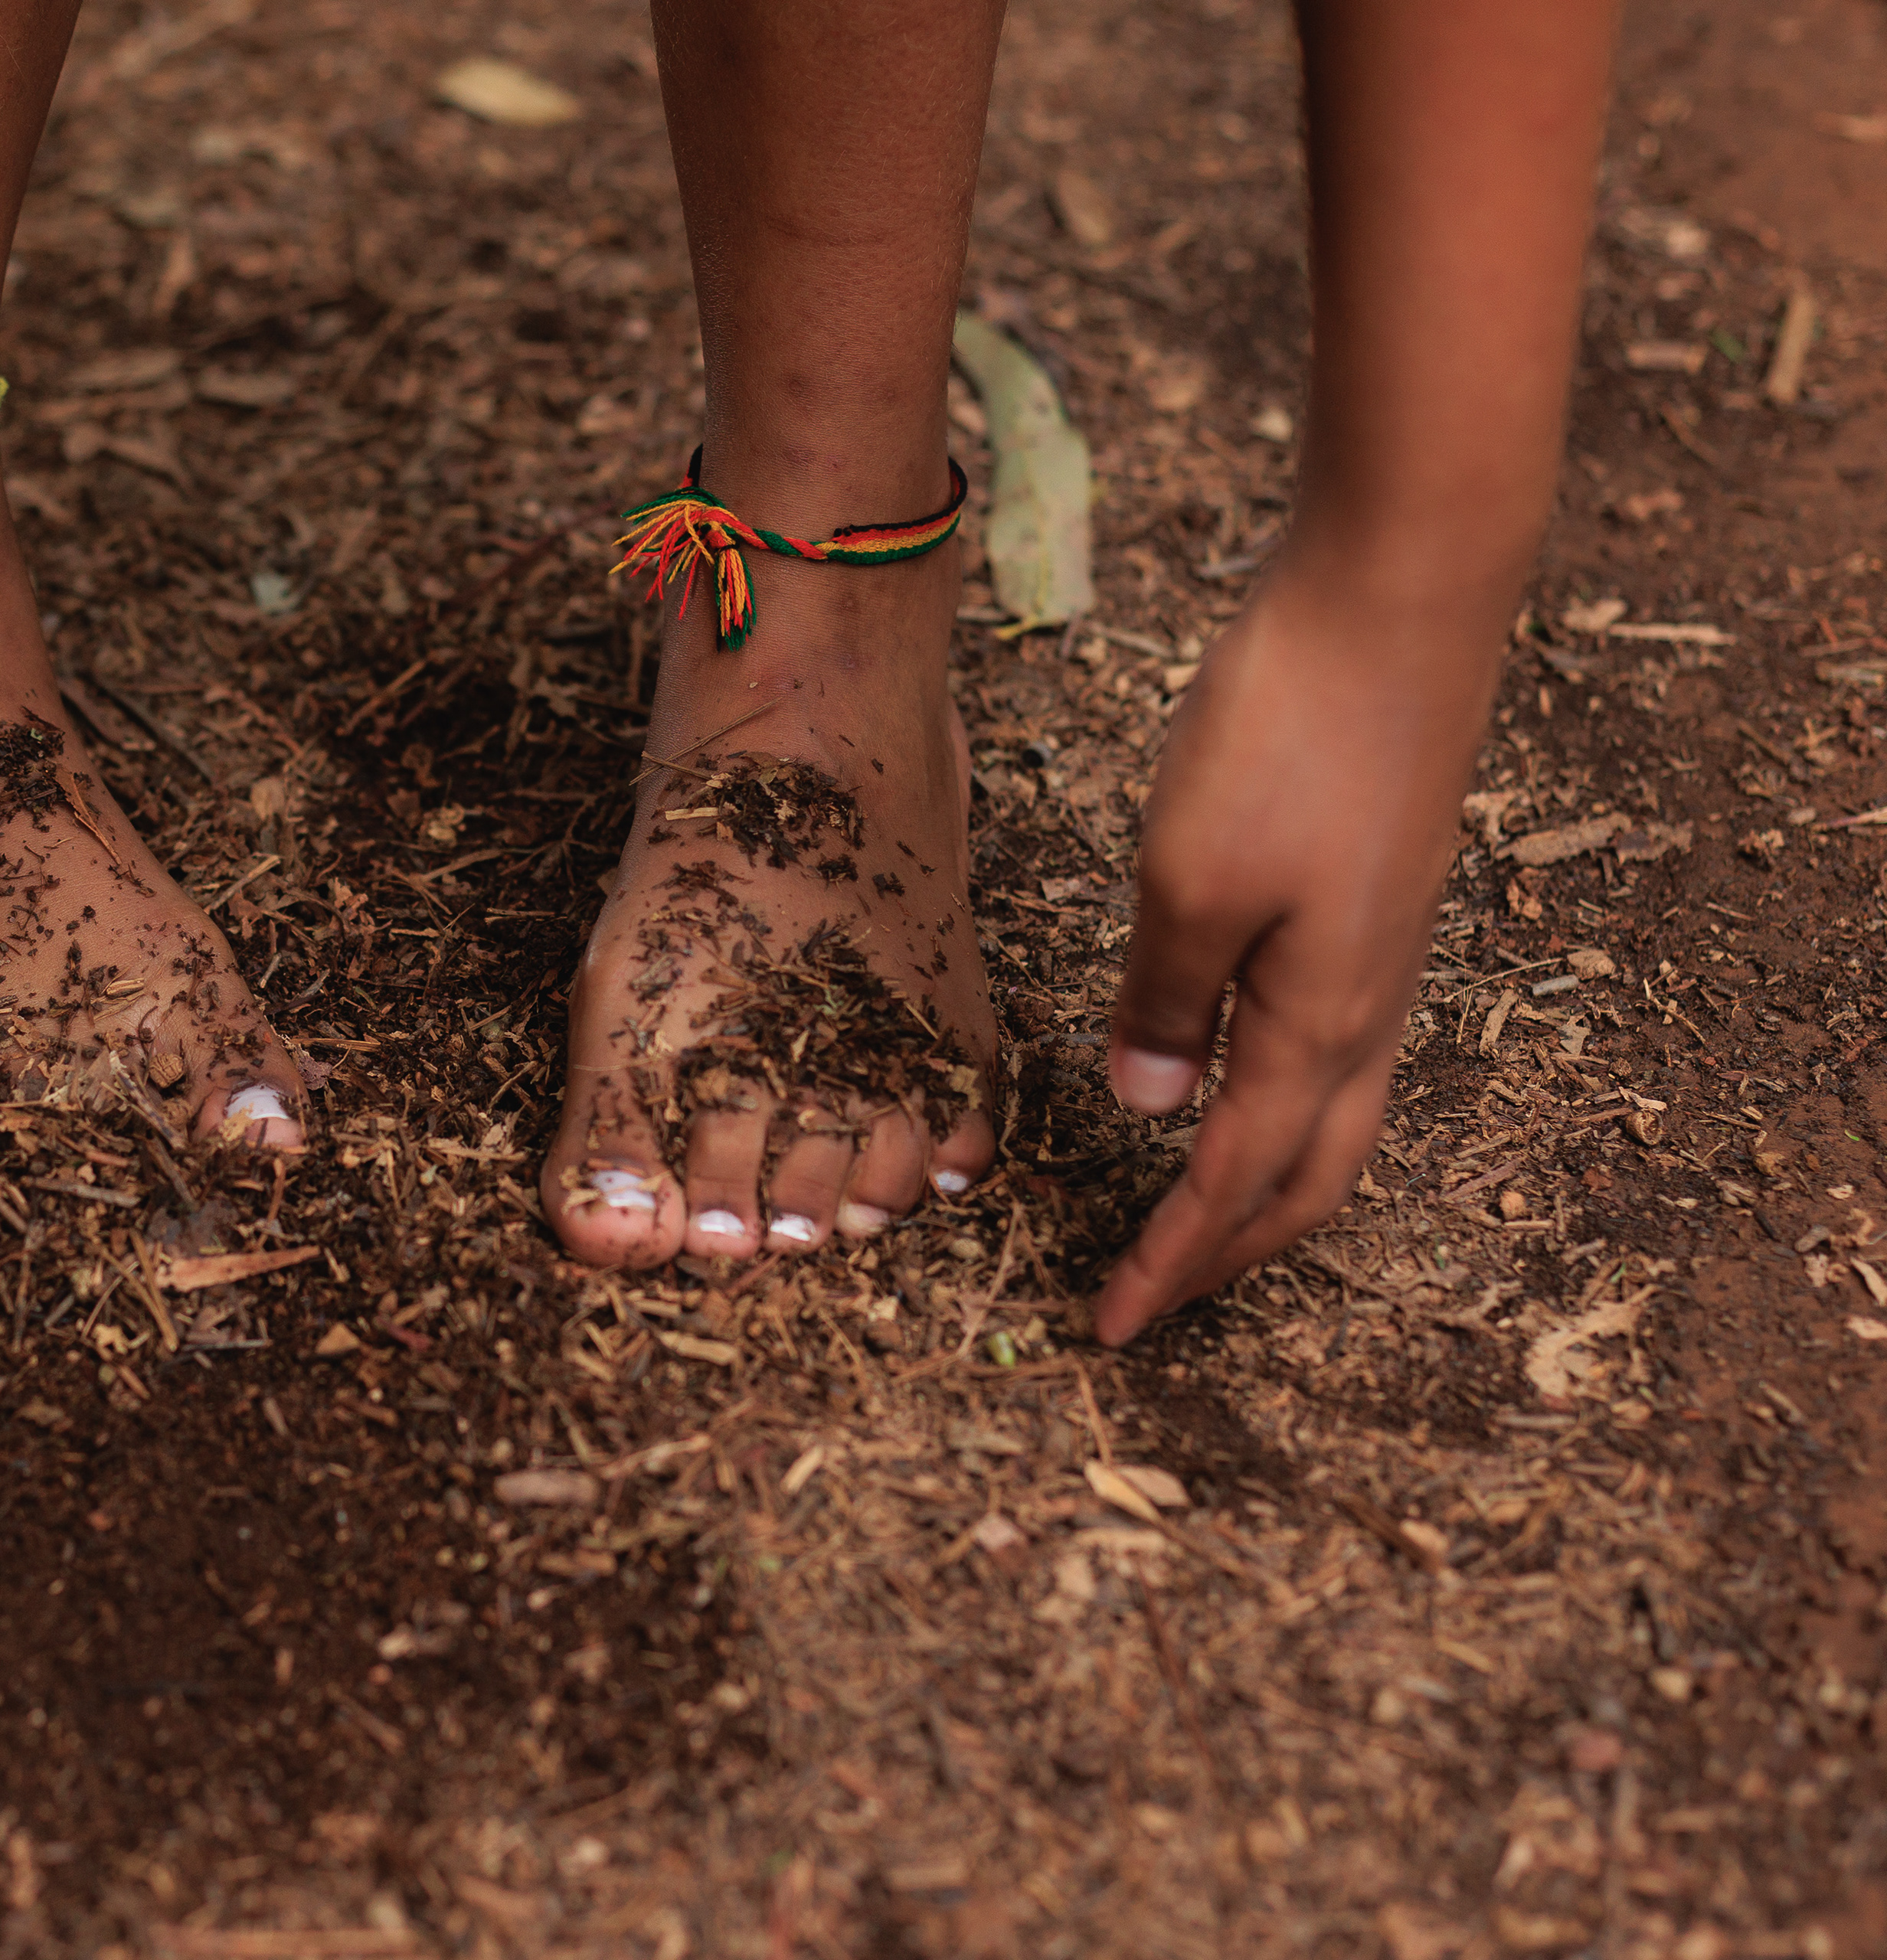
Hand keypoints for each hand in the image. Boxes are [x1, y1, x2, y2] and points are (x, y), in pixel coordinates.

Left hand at [1091, 564, 1498, 1345]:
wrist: (1398, 601)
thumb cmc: (1287, 734)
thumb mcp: (1188, 878)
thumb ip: (1168, 999)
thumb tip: (1153, 1105)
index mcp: (1318, 1022)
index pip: (1232, 1185)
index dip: (1170, 1264)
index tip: (1110, 1327)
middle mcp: (1366, 1006)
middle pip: (1307, 1178)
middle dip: (1232, 1254)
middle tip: (1156, 1300)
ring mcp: (1379, 953)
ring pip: (1331, 1118)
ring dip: (1266, 1188)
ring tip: (1199, 1226)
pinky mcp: (1372, 901)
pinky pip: (1332, 1048)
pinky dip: (1282, 1107)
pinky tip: (1237, 1084)